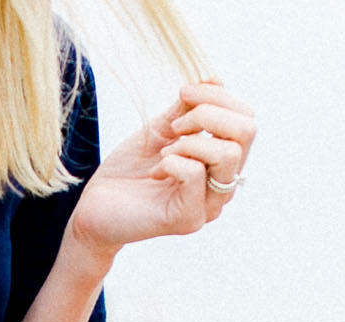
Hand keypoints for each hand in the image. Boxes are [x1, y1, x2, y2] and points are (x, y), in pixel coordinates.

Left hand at [67, 80, 256, 266]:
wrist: (97, 206)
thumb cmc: (130, 169)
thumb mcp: (164, 128)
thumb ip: (190, 107)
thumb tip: (213, 78)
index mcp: (221, 162)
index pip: (246, 119)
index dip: (218, 96)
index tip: (183, 92)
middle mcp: (222, 185)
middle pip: (247, 132)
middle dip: (209, 112)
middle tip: (176, 123)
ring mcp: (208, 206)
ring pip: (228, 153)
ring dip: (192, 139)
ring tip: (165, 149)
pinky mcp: (188, 220)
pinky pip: (195, 174)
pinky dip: (173, 160)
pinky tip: (156, 170)